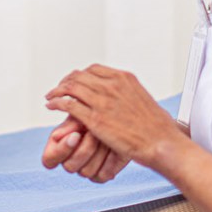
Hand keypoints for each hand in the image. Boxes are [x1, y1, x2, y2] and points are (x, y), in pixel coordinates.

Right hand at [42, 115, 130, 182]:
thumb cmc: (94, 113)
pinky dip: (109, 160)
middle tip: (94, 132)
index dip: (62, 150)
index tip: (75, 135)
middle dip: (85, 148)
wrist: (118, 119)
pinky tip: (113, 146)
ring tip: (105, 136)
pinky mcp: (100, 174)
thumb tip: (56, 136)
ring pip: (86, 172)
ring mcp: (84, 169)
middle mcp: (69, 161)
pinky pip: (101, 175)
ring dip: (98, 151)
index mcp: (58, 148)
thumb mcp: (80, 115)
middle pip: (70, 166)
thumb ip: (69, 125)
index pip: (50, 159)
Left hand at [45, 64, 186, 168]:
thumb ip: (127, 94)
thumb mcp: (142, 99)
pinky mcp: (95, 119)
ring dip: (56, 91)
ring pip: (70, 88)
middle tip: (57, 90)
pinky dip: (56, 103)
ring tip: (50, 97)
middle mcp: (112, 86)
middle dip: (65, 82)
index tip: (73, 82)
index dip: (79, 75)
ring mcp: (103, 101)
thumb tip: (122, 97)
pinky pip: (68, 105)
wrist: (161, 143)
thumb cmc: (156, 127)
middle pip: (79, 76)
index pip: (93, 69)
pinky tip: (52, 106)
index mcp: (124, 79)